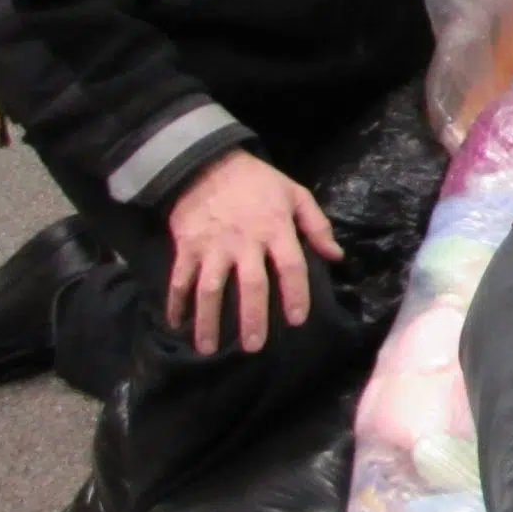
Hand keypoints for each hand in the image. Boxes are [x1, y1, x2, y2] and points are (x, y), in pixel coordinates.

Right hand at [164, 150, 341, 354]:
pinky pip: (180, 279)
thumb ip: (317, 225)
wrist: (207, 163)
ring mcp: (212, 246)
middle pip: (250, 285)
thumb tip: (336, 256)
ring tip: (209, 348)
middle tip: (254, 347)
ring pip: (210, 289)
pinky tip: (178, 324)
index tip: (296, 320)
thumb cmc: (257, 181)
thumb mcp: (294, 193)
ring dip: (208, 320)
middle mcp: (244, 241)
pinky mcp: (186, 246)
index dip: (296, 294)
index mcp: (275, 228)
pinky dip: (176, 303)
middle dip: (252, 318)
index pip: (291, 266)